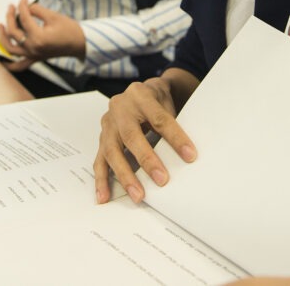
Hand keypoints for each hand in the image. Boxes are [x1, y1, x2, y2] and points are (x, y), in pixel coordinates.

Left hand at [0, 0, 84, 68]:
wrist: (80, 43)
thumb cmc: (69, 30)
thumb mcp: (53, 16)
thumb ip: (37, 10)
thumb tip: (26, 7)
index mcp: (38, 37)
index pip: (24, 18)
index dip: (22, 6)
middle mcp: (33, 48)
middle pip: (14, 32)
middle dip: (10, 17)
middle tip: (11, 7)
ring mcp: (33, 55)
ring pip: (10, 49)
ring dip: (3, 37)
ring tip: (0, 25)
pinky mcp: (35, 58)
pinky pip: (19, 66)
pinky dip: (10, 65)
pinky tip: (3, 61)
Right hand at [92, 72, 198, 203]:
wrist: (139, 93)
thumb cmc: (156, 100)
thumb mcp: (167, 103)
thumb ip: (172, 124)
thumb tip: (187, 154)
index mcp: (140, 95)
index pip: (159, 118)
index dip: (175, 137)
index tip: (190, 155)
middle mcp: (119, 108)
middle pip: (131, 136)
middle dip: (147, 160)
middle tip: (162, 180)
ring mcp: (107, 124)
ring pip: (112, 151)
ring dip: (125, 176)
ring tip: (138, 195)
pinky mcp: (101, 139)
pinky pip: (99, 161)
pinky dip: (102, 180)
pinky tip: (104, 196)